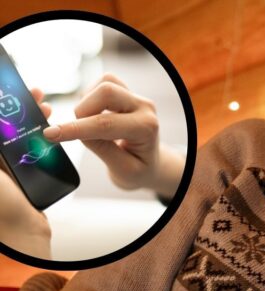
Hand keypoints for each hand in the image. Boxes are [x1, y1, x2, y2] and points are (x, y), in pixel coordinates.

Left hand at [0, 88, 51, 258]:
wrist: (21, 235)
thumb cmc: (0, 205)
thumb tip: (4, 124)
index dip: (6, 106)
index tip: (15, 89)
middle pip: (8, 127)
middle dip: (21, 109)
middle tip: (38, 96)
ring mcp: (12, 170)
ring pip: (24, 136)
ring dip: (35, 122)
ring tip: (49, 111)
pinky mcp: (29, 179)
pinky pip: (37, 153)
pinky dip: (45, 141)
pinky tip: (54, 134)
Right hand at [42, 73, 182, 198]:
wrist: (150, 164)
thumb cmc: (138, 169)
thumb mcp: (122, 170)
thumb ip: (100, 148)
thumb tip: (74, 130)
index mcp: (146, 128)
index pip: (106, 124)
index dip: (75, 129)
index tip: (51, 134)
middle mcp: (144, 108)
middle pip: (107, 91)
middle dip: (83, 110)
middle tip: (79, 130)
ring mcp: (136, 97)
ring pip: (104, 83)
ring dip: (87, 103)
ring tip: (91, 126)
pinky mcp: (126, 92)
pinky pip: (103, 83)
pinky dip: (90, 97)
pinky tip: (94, 115)